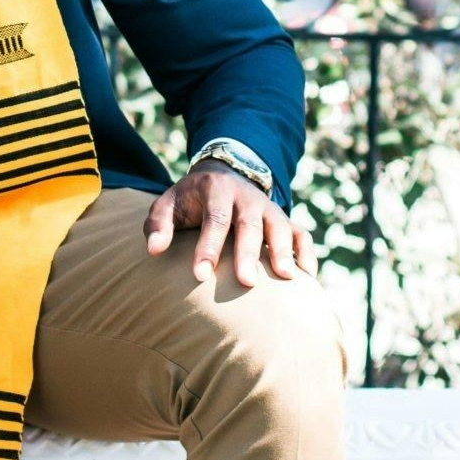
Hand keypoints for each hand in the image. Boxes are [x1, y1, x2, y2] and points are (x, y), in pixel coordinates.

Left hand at [143, 159, 316, 288]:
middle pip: (249, 225)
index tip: (201, 275)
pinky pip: (301, 234)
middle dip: (248, 254)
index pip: (214, 219)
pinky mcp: (284, 219)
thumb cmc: (191, 200)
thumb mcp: (168, 204)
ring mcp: (268, 208)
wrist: (222, 176)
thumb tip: (153, 250)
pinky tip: (307, 276)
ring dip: (283, 251)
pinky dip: (306, 252)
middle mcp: (246, 197)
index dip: (208, 247)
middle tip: (246, 282)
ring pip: (280, 227)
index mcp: (216, 190)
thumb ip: (158, 224)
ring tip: (286, 277)